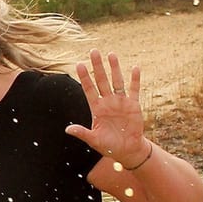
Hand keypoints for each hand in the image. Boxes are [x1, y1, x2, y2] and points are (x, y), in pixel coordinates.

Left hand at [65, 49, 150, 165]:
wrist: (127, 150)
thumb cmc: (109, 146)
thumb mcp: (94, 140)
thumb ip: (82, 133)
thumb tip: (67, 130)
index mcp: (96, 108)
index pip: (89, 89)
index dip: (84, 77)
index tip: (79, 64)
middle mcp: (107, 102)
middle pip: (101, 80)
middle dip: (97, 66)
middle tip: (93, 51)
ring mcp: (120, 102)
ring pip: (117, 81)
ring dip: (114, 68)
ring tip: (111, 54)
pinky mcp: (133, 105)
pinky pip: (134, 90)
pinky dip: (135, 79)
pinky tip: (135, 68)